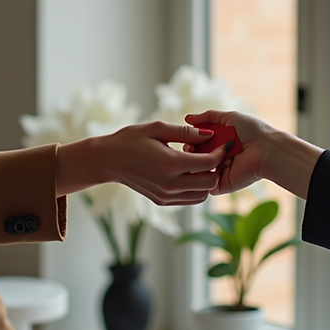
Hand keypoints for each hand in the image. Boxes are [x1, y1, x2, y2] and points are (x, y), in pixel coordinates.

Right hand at [57, 121, 224, 205]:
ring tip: (199, 164)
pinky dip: (196, 189)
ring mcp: (166, 196)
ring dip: (206, 180)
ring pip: (202, 196)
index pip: (208, 163)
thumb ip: (186, 132)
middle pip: (210, 182)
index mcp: (171, 163)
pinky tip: (189, 173)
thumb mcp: (158, 128)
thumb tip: (210, 134)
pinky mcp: (161, 201)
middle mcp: (170, 184)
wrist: (108, 160)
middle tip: (211, 154)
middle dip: (216, 168)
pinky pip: (190, 200)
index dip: (220, 152)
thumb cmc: (131, 140)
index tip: (221, 143)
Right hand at [184, 110, 323, 198]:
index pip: (198, 143)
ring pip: (198, 171)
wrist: (267, 149)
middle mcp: (218, 158)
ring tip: (193, 156)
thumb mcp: (230, 117)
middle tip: (188, 148)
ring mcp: (219, 172)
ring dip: (193, 164)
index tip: (186, 138)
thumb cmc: (253, 131)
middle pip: (195, 157)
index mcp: (220, 143)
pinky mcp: (221, 185)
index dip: (190, 141)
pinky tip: (198, 168)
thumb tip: (188, 118)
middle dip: (189, 152)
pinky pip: (205, 185)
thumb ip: (209, 116)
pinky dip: (199, 178)